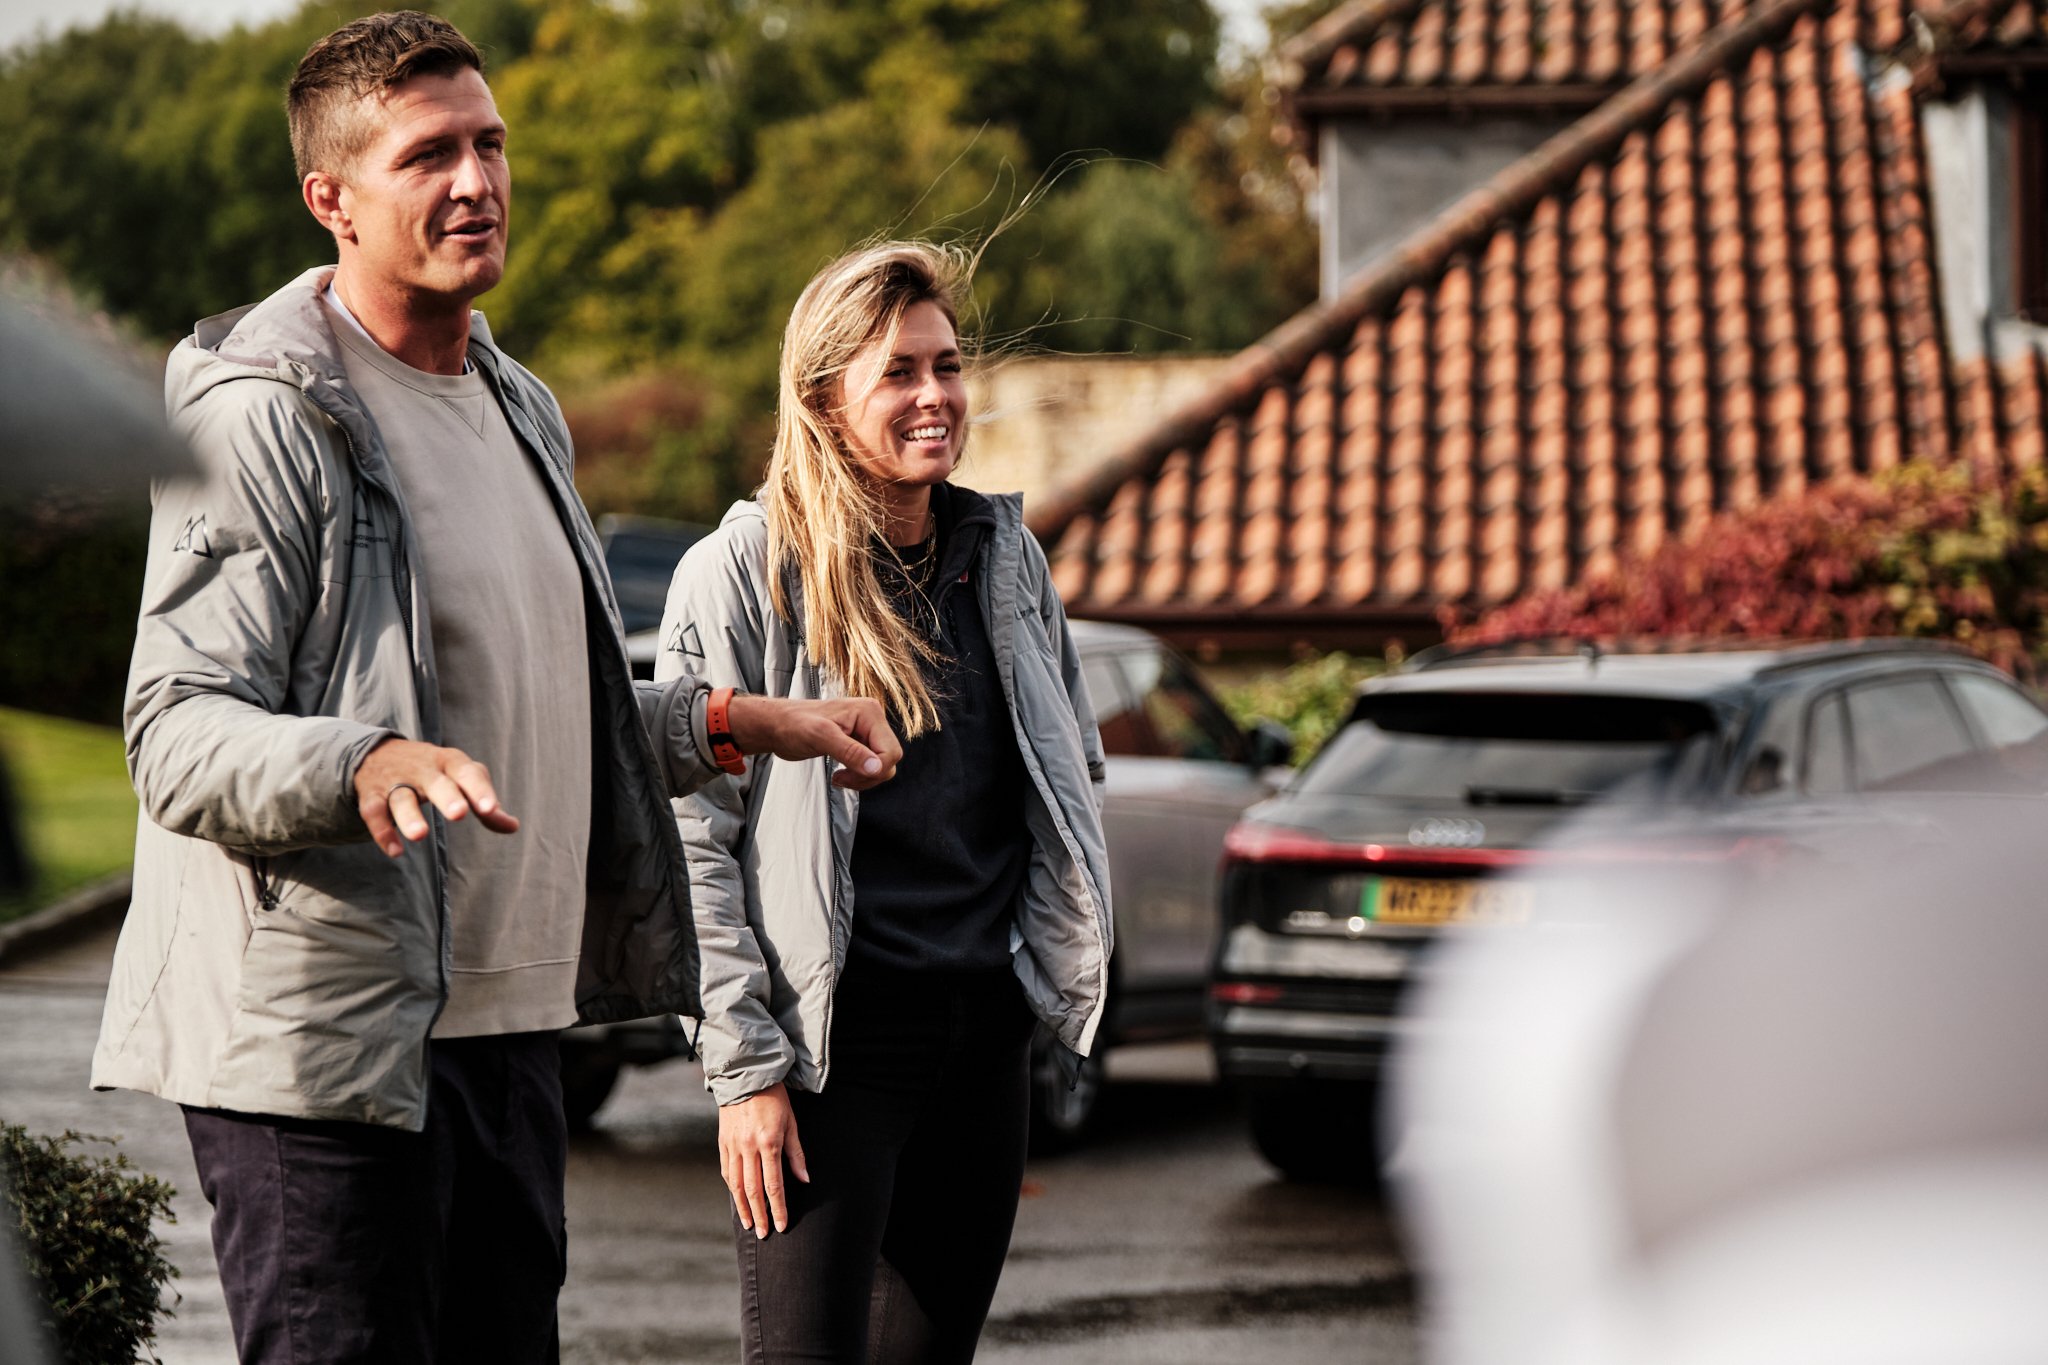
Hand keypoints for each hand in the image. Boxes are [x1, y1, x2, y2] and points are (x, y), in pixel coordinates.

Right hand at [354, 737, 518, 857]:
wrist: (379, 752)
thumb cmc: (434, 771)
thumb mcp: (461, 779)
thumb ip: (486, 803)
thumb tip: (512, 827)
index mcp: (450, 762)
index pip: (467, 773)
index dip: (479, 790)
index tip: (491, 809)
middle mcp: (423, 769)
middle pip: (436, 782)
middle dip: (447, 797)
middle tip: (459, 814)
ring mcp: (395, 781)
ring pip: (401, 797)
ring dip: (408, 816)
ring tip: (420, 835)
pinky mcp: (371, 794)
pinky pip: (373, 812)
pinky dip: (382, 832)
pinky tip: (396, 852)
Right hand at [718, 1082, 807, 1236]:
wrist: (746, 1076)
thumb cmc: (775, 1099)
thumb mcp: (792, 1123)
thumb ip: (796, 1154)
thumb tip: (805, 1181)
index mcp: (769, 1143)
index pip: (774, 1186)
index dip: (778, 1209)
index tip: (782, 1226)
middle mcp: (748, 1148)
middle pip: (753, 1191)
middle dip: (760, 1215)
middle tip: (764, 1234)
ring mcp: (733, 1146)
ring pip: (736, 1185)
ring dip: (743, 1207)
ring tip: (749, 1224)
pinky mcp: (723, 1142)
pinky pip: (726, 1171)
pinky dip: (732, 1188)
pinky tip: (738, 1199)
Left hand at [726, 696, 903, 790]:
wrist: (777, 725)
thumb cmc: (793, 725)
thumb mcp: (821, 737)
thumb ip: (851, 752)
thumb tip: (876, 768)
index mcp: (869, 713)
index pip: (890, 752)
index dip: (874, 770)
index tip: (847, 776)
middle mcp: (872, 720)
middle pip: (890, 760)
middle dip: (868, 776)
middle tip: (841, 778)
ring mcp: (866, 732)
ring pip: (881, 766)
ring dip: (862, 778)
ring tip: (838, 777)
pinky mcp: (858, 743)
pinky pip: (870, 766)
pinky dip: (857, 776)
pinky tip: (839, 774)